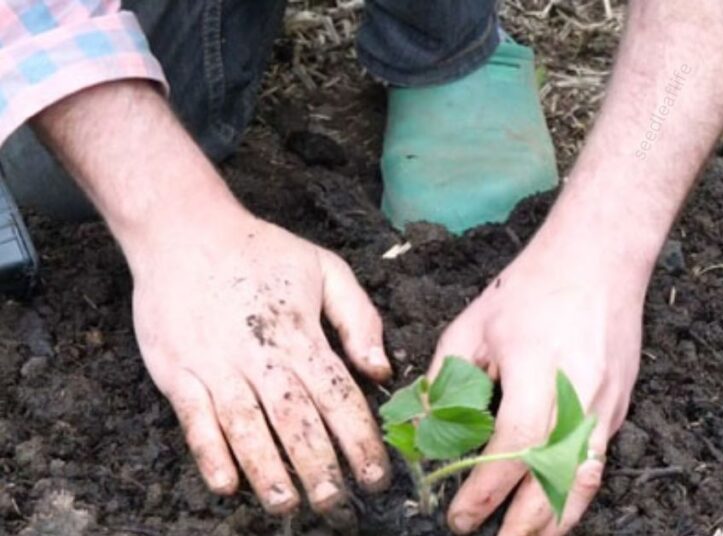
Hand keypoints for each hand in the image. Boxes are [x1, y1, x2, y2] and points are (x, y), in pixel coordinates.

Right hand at [130, 212, 391, 513]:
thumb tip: (381, 371)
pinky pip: (194, 420)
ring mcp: (215, 365)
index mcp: (301, 334)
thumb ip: (358, 320)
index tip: (376, 474)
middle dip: (318, 466)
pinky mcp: (177, 372)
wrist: (184, 231)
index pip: (338, 396)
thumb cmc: (260, 251)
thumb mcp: (325, 269)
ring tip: (286, 504)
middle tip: (335, 504)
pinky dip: (210, 453)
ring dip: (267, 470)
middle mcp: (260, 355)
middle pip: (295, 420)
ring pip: (246, 427)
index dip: (359, 439)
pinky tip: (226, 485)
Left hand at [428, 225, 646, 534]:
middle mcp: (578, 393)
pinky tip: (553, 510)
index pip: (513, 447)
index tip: (459, 516)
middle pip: (554, 477)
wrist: (599, 260)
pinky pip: (597, 464)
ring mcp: (605, 403)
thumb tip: (424, 433)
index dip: (485, 490)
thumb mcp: (473, 326)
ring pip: (585, 481)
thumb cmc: (532, 287)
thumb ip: (446, 381)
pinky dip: (576, 495)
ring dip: (556, 521)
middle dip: (522, 522)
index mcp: (537, 369)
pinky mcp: (619, 407)